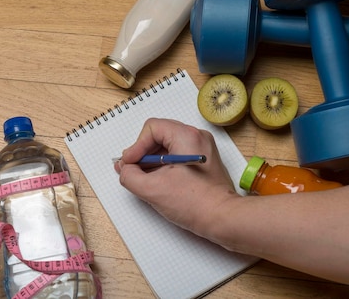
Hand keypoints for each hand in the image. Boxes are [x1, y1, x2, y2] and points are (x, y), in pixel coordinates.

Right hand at [115, 118, 240, 239]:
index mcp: (187, 136)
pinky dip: (164, 166)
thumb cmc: (196, 203)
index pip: (152, 129)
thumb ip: (130, 176)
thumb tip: (125, 169)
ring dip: (152, 161)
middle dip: (142, 153)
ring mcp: (202, 149)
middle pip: (159, 136)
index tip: (131, 164)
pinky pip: (177, 156)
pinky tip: (157, 181)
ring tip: (143, 178)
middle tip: (132, 170)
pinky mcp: (203, 161)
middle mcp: (197, 137)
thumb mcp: (152, 189)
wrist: (223, 219)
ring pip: (167, 146)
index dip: (136, 146)